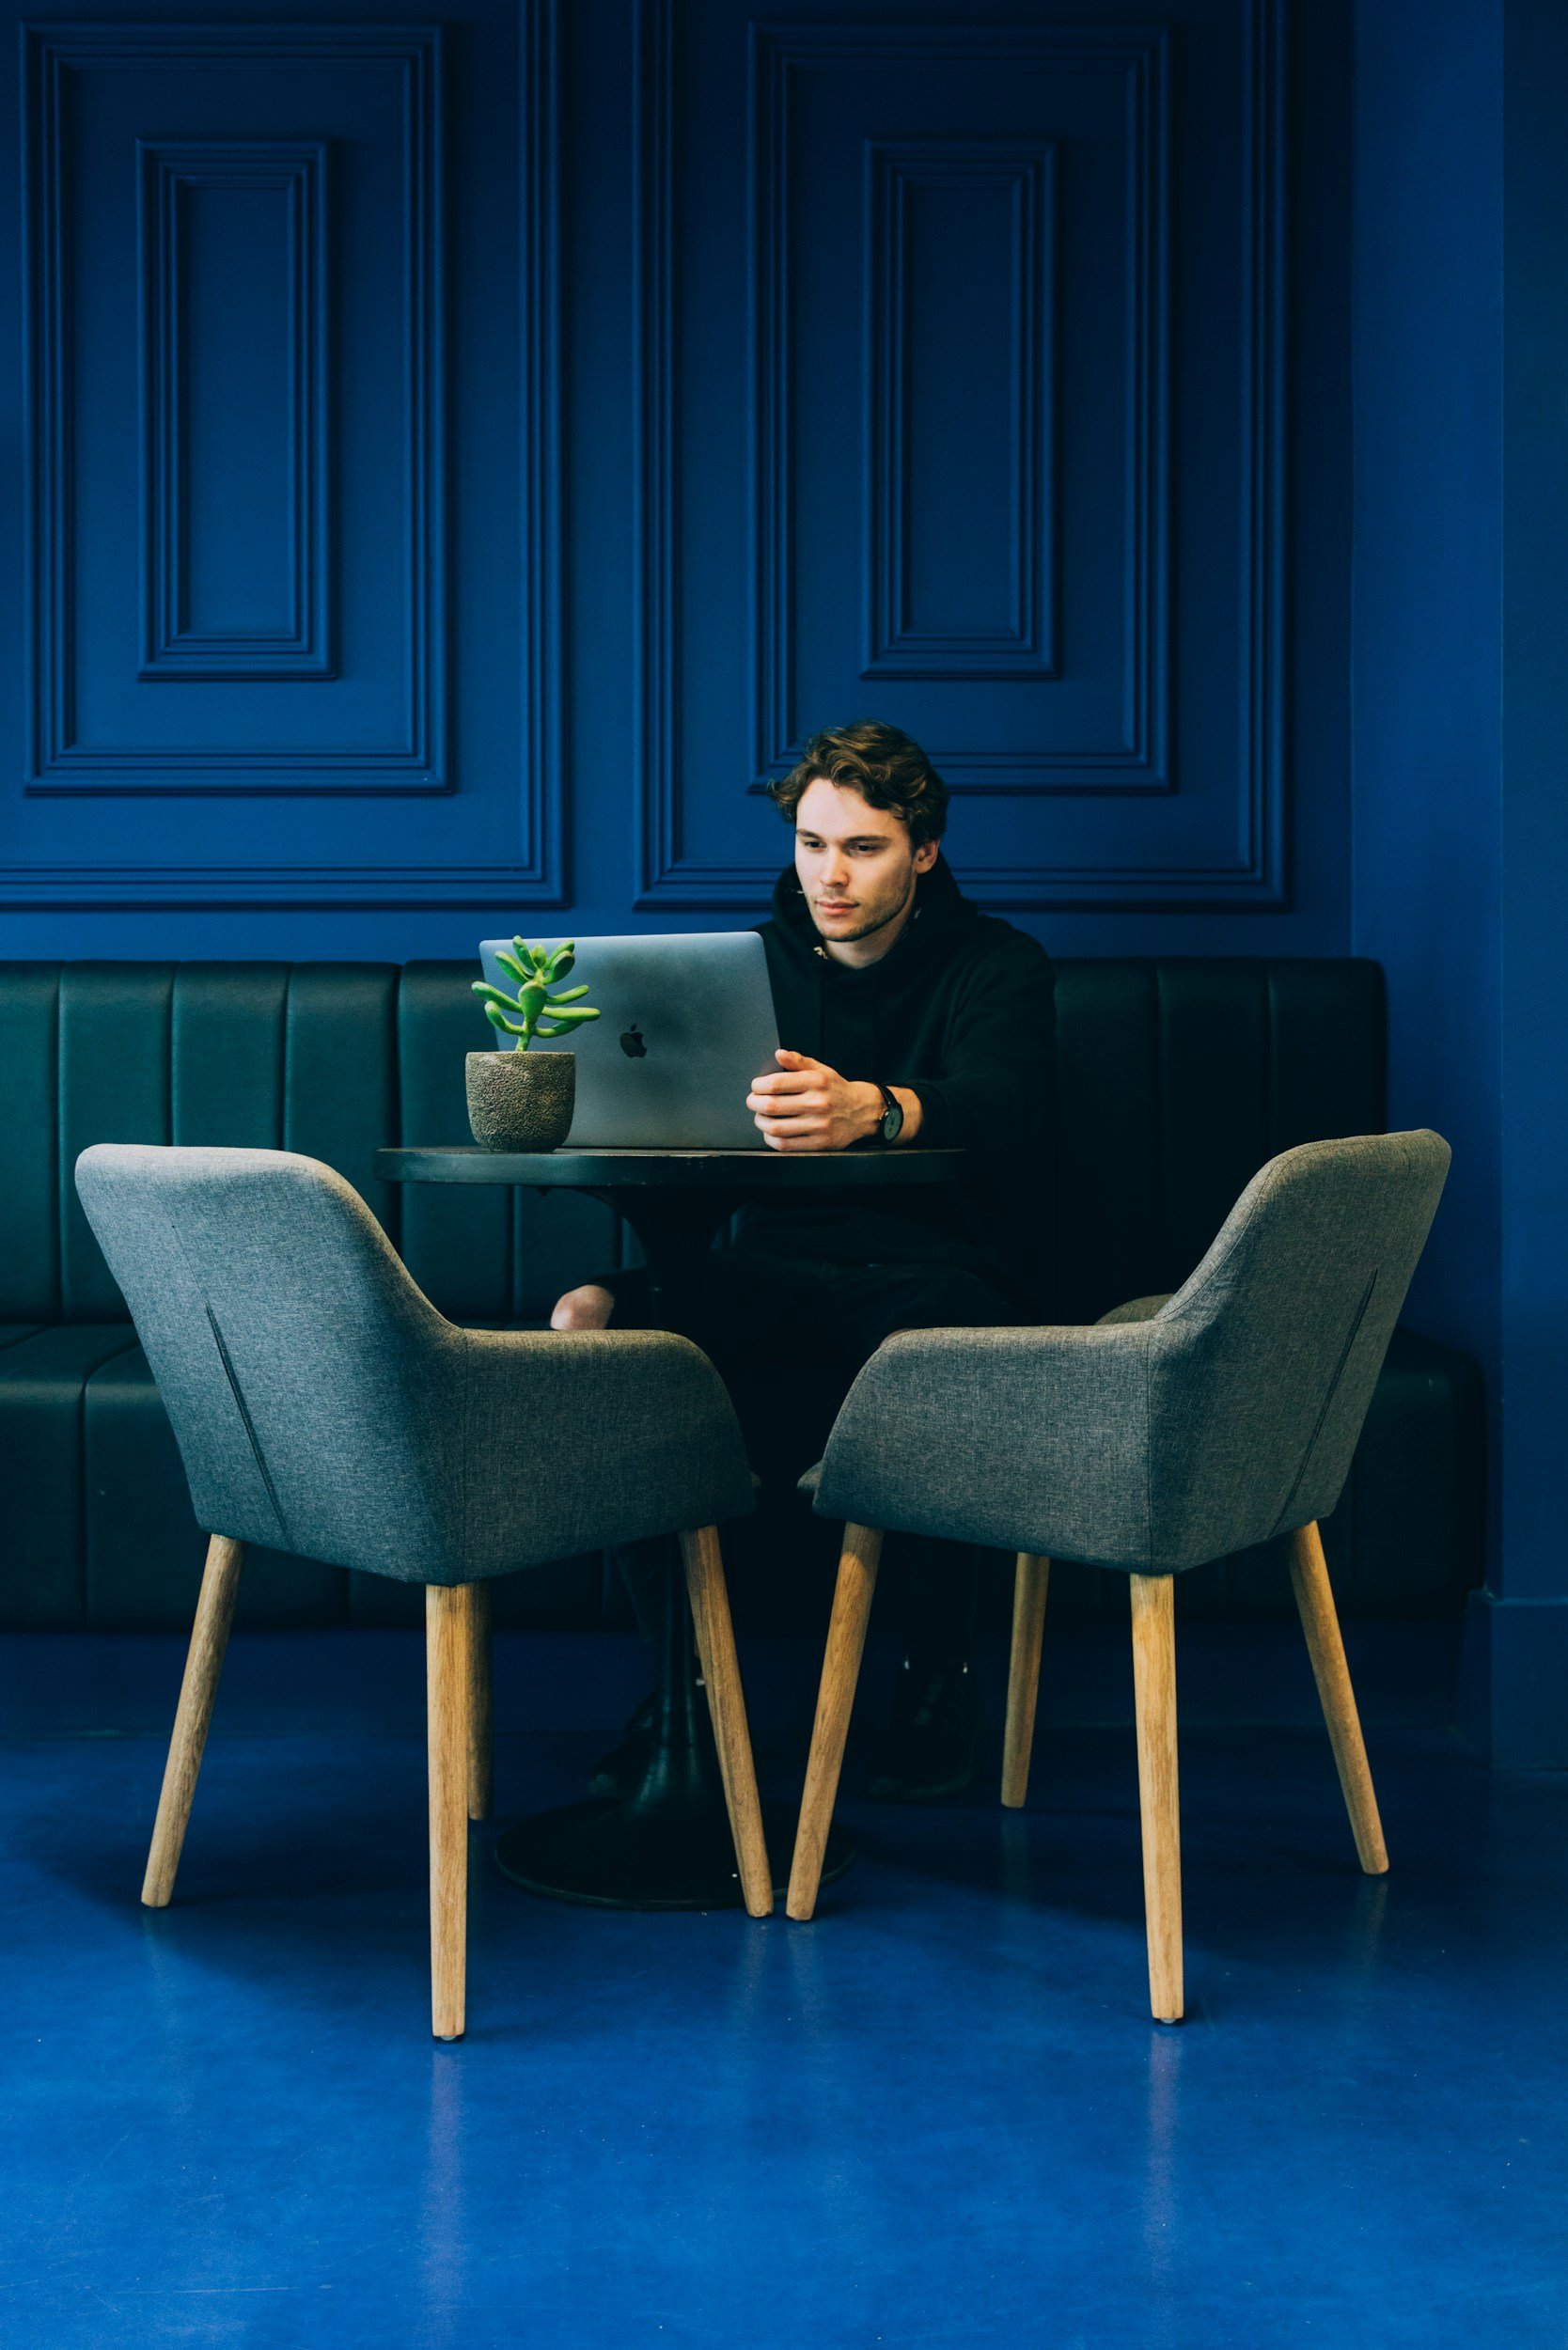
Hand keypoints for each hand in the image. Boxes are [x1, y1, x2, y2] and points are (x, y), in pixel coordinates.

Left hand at [746, 1050, 882, 1151]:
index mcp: (816, 1082)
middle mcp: (818, 1103)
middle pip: (772, 1105)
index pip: (776, 1083)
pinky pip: (786, 1145)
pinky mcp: (819, 1143)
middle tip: (753, 1102)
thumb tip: (779, 1054)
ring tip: (760, 1117)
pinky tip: (771, 1132)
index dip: (758, 1086)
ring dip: (761, 1122)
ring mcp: (819, 1125)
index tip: (756, 1087)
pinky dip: (772, 1139)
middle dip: (754, 1103)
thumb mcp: (821, 1070)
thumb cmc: (836, 1090)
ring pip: (776, 1127)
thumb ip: (798, 1061)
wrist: (862, 1111)